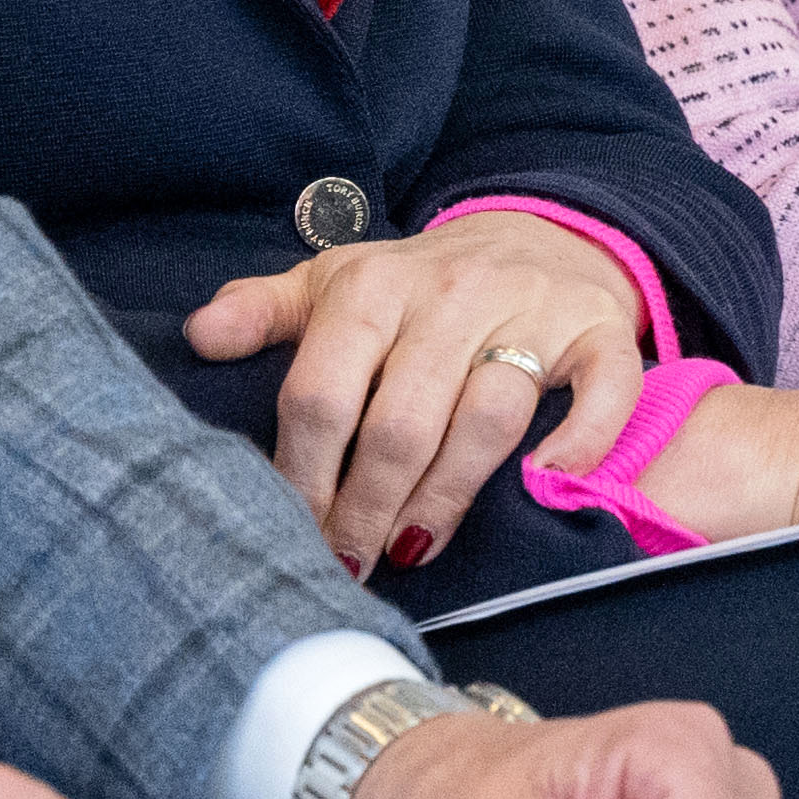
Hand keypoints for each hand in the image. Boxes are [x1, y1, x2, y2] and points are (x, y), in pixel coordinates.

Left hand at [185, 211, 652, 575]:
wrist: (535, 234)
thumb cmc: (416, 284)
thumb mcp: (332, 284)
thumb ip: (262, 312)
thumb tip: (198, 337)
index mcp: (372, 286)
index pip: (321, 392)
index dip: (302, 474)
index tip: (292, 531)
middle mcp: (450, 296)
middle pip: (399, 424)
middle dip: (366, 509)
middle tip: (350, 565)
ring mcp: (530, 312)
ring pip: (486, 421)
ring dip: (445, 500)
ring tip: (413, 549)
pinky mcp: (599, 332)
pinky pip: (600, 391)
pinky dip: (579, 443)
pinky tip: (543, 486)